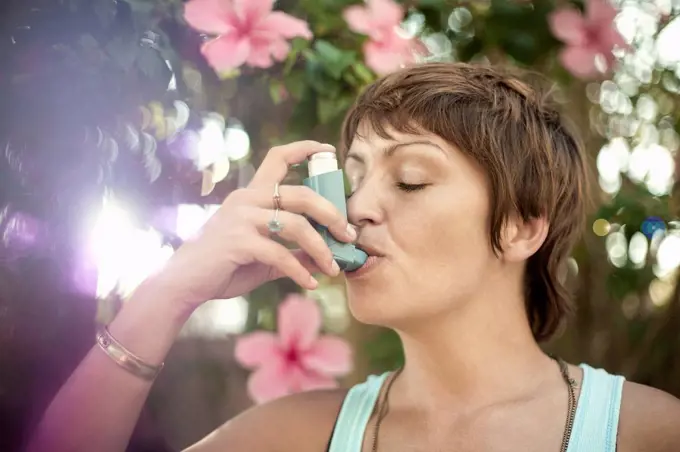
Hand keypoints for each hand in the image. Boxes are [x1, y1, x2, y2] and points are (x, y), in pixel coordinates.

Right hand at [154, 140, 356, 310]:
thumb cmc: (225, 266)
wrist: (185, 283)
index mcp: (251, 195)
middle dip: (332, 214)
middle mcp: (247, 199)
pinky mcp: (238, 241)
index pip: (278, 157)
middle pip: (302, 194)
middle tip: (349, 234)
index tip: (328, 150)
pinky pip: (280, 254)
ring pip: (297, 225)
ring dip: (321, 249)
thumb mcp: (264, 257)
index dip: (305, 149)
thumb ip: (293, 253)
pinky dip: (300, 271)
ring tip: (333, 268)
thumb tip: (327, 259)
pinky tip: (310, 284)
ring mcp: (241, 218)